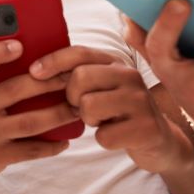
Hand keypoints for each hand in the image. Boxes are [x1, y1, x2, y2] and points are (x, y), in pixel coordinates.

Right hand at [0, 40, 75, 178]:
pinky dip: (52, 145)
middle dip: (48, 83)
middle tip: (71, 78)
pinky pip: (31, 149)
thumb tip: (40, 60)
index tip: (19, 45)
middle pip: (15, 90)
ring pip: (29, 122)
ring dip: (58, 115)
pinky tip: (65, 139)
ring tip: (76, 109)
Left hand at [29, 45, 182, 170]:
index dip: (53, 60)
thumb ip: (78, 74)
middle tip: (84, 107)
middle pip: (79, 78)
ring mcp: (141, 101)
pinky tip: (117, 135)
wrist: (160, 141)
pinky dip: (104, 139)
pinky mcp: (147, 128)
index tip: (33, 72)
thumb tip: (35, 70)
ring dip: (89, 120)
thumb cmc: (119, 113)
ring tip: (104, 119)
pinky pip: (104, 136)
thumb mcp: (102, 88)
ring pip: (89, 106)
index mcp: (115, 62)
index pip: (79, 52)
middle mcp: (130, 75)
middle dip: (73, 98)